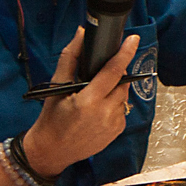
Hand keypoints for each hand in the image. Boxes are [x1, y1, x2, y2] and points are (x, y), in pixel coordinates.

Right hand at [23, 30, 135, 176]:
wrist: (52, 150)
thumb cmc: (51, 118)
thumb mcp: (57, 87)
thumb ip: (70, 57)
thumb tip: (81, 34)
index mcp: (88, 101)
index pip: (113, 71)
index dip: (125, 53)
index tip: (133, 39)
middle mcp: (105, 113)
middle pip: (122, 82)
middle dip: (116, 74)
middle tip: (101, 74)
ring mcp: (114, 124)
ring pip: (124, 96)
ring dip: (114, 89)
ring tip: (96, 94)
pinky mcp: (118, 131)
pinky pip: (122, 109)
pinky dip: (114, 103)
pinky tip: (99, 108)